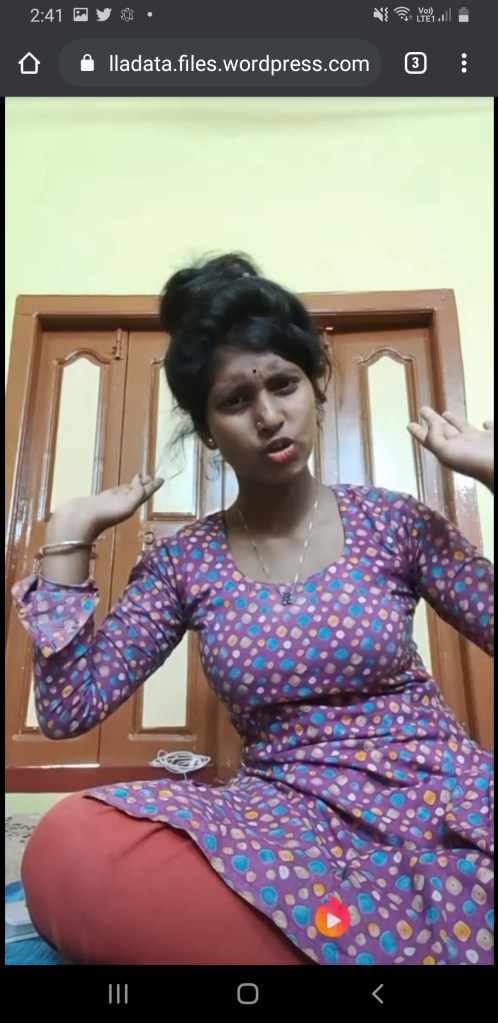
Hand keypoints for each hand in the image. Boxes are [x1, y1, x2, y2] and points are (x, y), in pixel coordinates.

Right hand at [47, 473, 164, 541]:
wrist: (76, 522)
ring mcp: (110, 502)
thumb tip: (141, 481)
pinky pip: (114, 492)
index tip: (161, 478)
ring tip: (139, 478)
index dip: (153, 487)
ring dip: (133, 485)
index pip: (145, 494)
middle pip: (137, 492)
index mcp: (131, 506)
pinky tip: (121, 486)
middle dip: (144, 485)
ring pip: (126, 491)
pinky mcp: (99, 500)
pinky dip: (120, 487)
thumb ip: (136, 494)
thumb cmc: (101, 516)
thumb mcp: (125, 507)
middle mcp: (122, 504)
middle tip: (149, 475)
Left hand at [407, 408, 493, 486]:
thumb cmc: (475, 461)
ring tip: (445, 413)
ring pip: (464, 428)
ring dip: (455, 422)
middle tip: (423, 409)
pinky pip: (489, 428)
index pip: (430, 439)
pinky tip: (485, 422)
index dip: (419, 431)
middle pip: (444, 431)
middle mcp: (463, 446)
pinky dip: (487, 424)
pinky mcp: (494, 437)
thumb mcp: (447, 451)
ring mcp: (479, 442)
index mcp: (449, 450)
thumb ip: (435, 438)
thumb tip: (431, 424)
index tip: (409, 424)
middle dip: (433, 421)